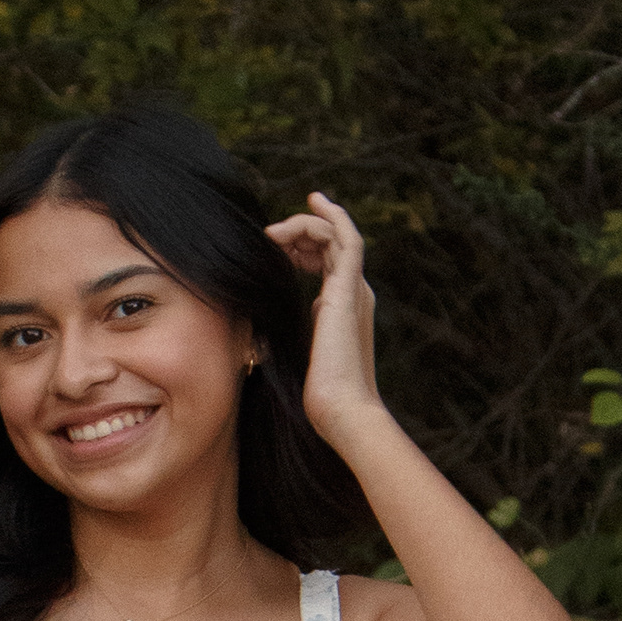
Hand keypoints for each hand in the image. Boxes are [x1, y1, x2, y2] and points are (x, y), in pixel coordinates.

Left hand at [265, 191, 384, 449]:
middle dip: (302, 231)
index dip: (305, 247)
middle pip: (332, 244)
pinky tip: (305, 209)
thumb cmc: (320, 397)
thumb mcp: (298, 355)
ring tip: (272, 233)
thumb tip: (267, 325)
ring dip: (304, 225)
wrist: (342, 410)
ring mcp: (354, 289)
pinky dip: (327, 218)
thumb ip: (292, 334)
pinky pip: (345, 237)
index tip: (280, 241)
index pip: (329, 263)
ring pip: (336, 235)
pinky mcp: (349, 288)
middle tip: (271, 234)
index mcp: (343, 309)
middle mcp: (354, 294)